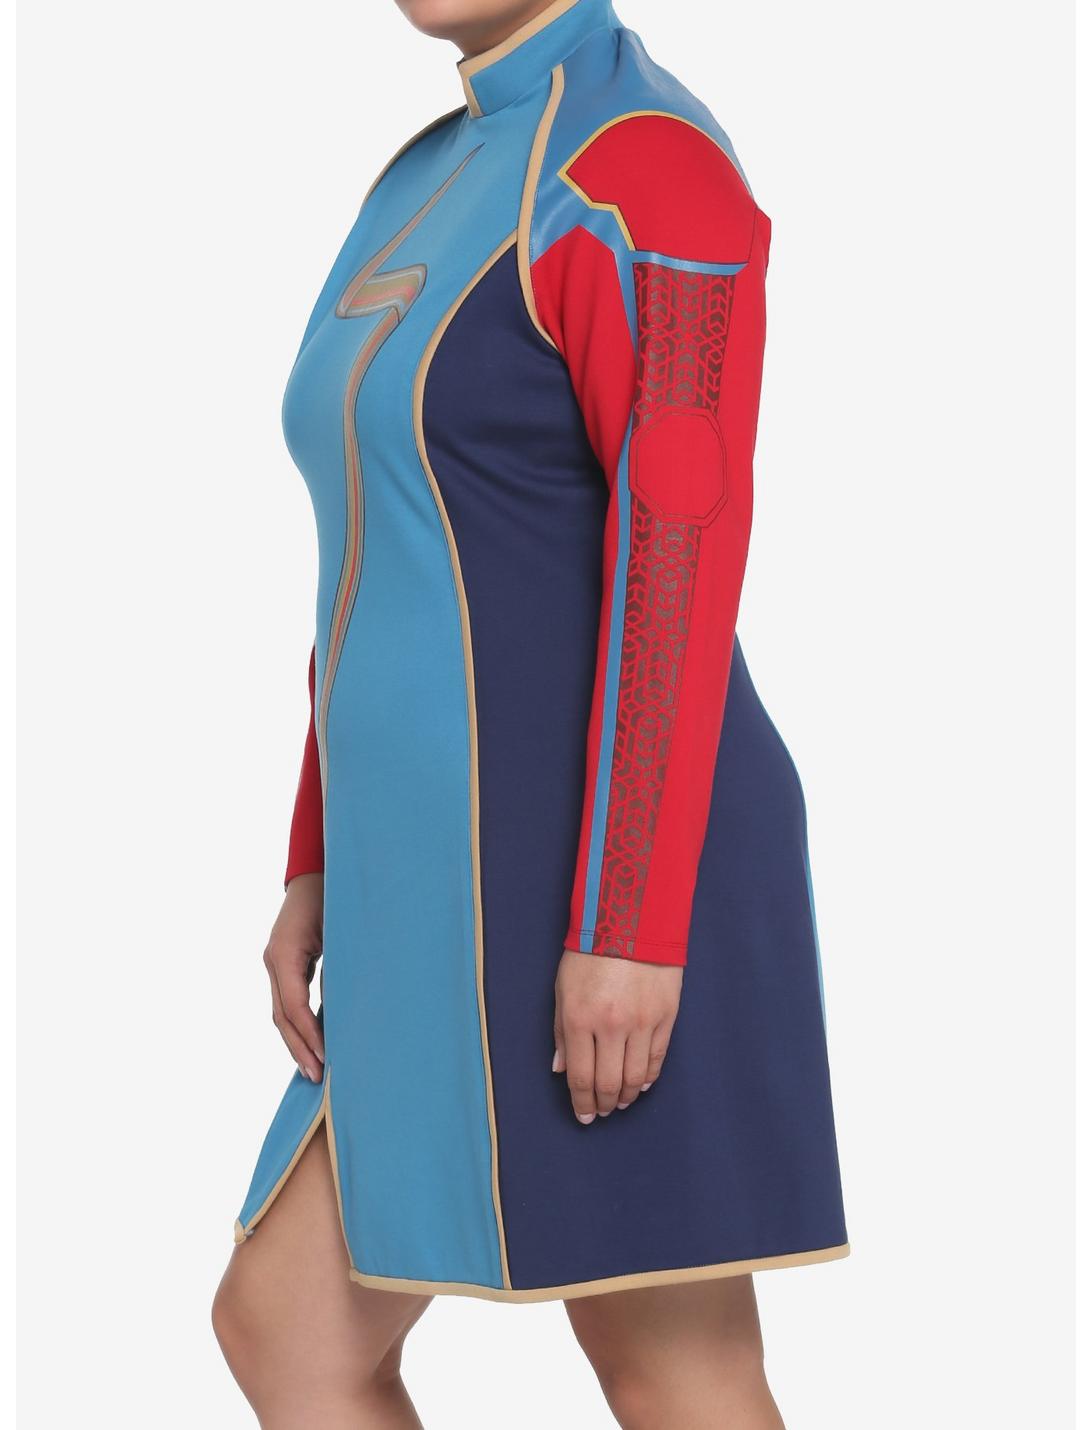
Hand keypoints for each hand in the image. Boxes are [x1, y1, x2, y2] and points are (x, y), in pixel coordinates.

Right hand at [263, 872, 324, 1081]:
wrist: (318, 869)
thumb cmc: (335, 895)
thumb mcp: (340, 930)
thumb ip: (339, 968)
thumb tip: (344, 1010)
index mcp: (284, 952)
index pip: (294, 1006)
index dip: (309, 1035)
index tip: (325, 1058)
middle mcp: (274, 960)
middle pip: (282, 1015)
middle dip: (300, 1048)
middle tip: (318, 1077)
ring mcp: (275, 962)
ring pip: (281, 1011)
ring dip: (297, 1040)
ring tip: (315, 1068)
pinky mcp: (283, 962)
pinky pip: (287, 1000)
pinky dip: (299, 1023)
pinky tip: (314, 1040)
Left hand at [553, 948, 681, 1122]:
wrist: (632, 921)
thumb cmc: (590, 952)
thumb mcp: (563, 988)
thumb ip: (561, 1031)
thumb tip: (561, 1069)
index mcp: (579, 1019)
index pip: (580, 1077)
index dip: (581, 1103)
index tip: (583, 1116)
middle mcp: (611, 1026)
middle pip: (607, 1083)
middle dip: (602, 1104)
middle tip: (601, 1111)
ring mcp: (641, 1023)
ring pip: (635, 1077)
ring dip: (625, 1096)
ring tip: (619, 1102)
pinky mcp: (666, 1017)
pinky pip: (657, 1058)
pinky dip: (648, 1077)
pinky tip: (640, 1084)